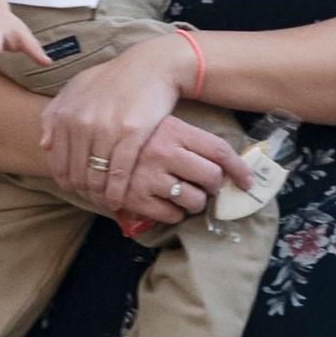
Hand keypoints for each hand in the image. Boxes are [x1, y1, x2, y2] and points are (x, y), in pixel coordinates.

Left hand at [39, 31, 252, 218]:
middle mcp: (82, 123)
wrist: (151, 66)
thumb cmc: (114, 77)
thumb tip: (44, 144)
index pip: (58, 162)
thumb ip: (55, 113)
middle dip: (83, 191)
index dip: (65, 181)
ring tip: (105, 201)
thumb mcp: (77, 87)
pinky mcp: (131, 134)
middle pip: (76, 173)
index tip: (75, 190)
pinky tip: (119, 200)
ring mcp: (106, 129)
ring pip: (96, 177)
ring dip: (100, 195)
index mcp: (66, 113)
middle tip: (93, 198)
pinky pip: (119, 173)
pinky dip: (117, 192)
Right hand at [87, 114, 246, 228]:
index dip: (239, 169)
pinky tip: (170, 205)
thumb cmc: (133, 129)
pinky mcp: (135, 196)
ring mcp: (149, 175)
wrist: (87, 134)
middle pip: (211, 177)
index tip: (247, 181)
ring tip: (189, 197)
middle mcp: (164, 151)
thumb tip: (227, 163)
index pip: (220, 151)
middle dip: (214, 186)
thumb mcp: (163, 122)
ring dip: (197, 203)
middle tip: (207, 186)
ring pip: (194, 200)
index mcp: (175, 129)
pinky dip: (176, 213)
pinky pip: (171, 214)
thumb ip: (191, 139)